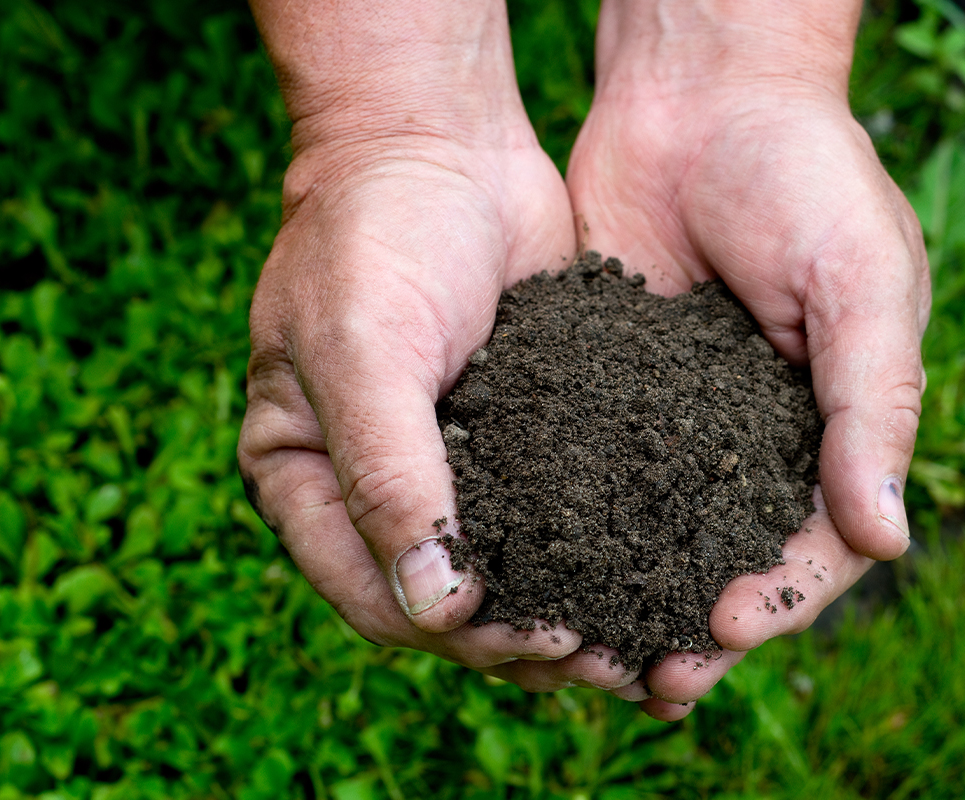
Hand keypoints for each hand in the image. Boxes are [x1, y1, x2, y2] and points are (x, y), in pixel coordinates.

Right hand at [239, 0, 644, 698]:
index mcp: (308, 479)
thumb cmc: (375, 232)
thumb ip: (390, 476)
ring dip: (572, 610)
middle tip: (612, 661)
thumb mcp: (363, 349)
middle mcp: (379, 486)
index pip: (377, 592)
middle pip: (451, 601)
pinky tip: (656, 573)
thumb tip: (436, 607)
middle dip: (526, 640)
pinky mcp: (518, 433)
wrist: (438, 141)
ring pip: (511, 569)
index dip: (458, 630)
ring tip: (645, 644)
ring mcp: (452, 463)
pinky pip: (555, 509)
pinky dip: (597, 548)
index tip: (542, 637)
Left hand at [565, 0, 930, 718]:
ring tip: (599, 656)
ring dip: (635, 596)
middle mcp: (758, 432)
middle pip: (735, 554)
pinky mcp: (611, 387)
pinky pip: (599, 470)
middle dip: (702, 623)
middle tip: (659, 682)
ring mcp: (681, 416)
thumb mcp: (861, 282)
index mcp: (836, 421)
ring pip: (662, 531)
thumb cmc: (807, 174)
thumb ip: (873, 406)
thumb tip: (887, 539)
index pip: (821, 536)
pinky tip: (547, 567)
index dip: (784, 591)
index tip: (731, 627)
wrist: (704, 94)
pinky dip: (580, 524)